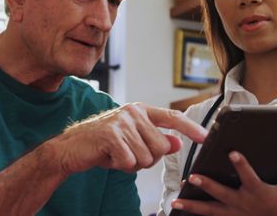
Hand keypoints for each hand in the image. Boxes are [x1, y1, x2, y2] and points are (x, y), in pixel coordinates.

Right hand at [48, 102, 207, 173]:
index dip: (190, 128)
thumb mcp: (133, 142)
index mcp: (140, 111)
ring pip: (146, 157)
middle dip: (146, 159)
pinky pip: (130, 161)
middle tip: (127, 155)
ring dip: (132, 164)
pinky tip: (108, 157)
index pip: (171, 117)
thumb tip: (177, 143)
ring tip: (116, 154)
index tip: (205, 137)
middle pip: (160, 147)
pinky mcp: (111, 134)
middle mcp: (133, 112)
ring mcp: (121, 121)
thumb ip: (155, 141)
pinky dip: (120, 166)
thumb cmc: (103, 145)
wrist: (70, 149)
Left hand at [171, 142, 276, 215]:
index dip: (241, 165)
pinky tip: (181, 211)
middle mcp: (244, 205)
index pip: (249, 176)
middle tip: (194, 177)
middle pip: (222, 194)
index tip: (232, 153)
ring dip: (192, 206)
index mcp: (260, 193)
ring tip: (176, 201)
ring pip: (210, 210)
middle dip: (207, 186)